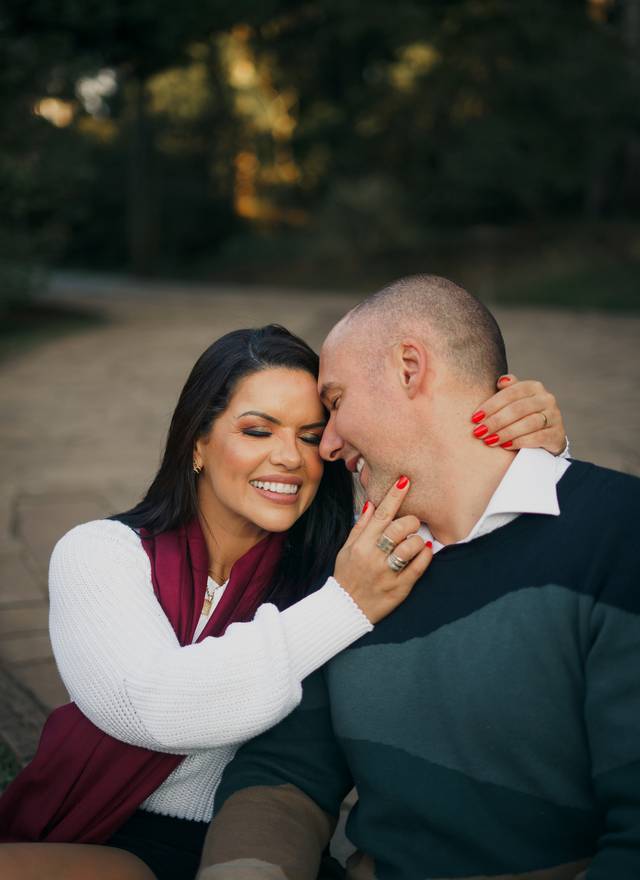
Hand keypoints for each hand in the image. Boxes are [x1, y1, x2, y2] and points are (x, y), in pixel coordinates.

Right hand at [333, 477, 432, 623]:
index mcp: (360, 545)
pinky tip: (425, 552)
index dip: (394, 496)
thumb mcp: (346, 549)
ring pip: (411, 547)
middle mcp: (373, 557)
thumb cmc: (347, 575)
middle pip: (398, 528)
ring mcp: (387, 573)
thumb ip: (360, 527)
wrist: (345, 609)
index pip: (380, 514)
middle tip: (413, 523)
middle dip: (410, 521)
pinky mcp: (400, 588)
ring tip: (417, 541)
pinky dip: (426, 556)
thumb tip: (371, 503)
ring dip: (418, 540)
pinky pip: (419, 568)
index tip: (405, 481)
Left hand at [471, 374, 565, 454]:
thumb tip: (500, 381)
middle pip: (517, 409)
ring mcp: (554, 416)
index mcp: (533, 387)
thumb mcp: (515, 401)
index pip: (510, 393)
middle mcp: (546, 398)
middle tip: (479, 432)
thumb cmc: (523, 415)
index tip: (475, 418)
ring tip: (489, 440)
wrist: (547, 436)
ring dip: (505, 433)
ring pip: (528, 423)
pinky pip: (538, 437)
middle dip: (495, 421)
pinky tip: (505, 446)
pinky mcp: (557, 434)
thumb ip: (507, 390)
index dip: (491, 405)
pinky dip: (520, 442)